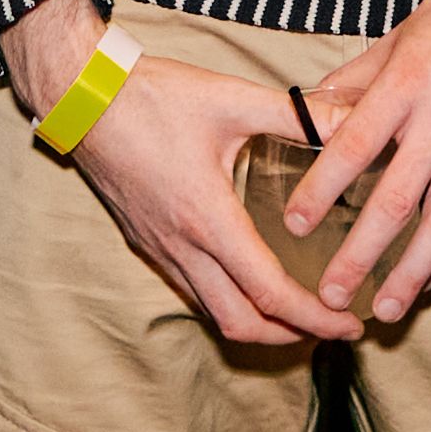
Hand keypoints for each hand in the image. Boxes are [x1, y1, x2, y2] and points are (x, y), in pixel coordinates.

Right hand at [0, 0, 348, 345]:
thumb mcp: (231, 98)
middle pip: (240, 324)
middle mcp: (181, 246)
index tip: (349, 325)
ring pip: (212, 313)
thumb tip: (351, 120)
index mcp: (207, 218)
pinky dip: (228, 302)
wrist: (79, 95)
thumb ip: (296, 114)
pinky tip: (247, 282)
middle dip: (292, 336)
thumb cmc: (152, 96)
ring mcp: (159, 248)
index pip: (269, 293)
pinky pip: (191, 291)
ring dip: (258, 323)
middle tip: (331, 328)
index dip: (315, 318)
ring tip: (298, 312)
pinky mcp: (146, 241)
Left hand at [291, 0, 430, 322]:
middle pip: (396, 201)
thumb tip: (310, 109)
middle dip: (361, 254)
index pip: (353, 147)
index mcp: (406, 86)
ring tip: (385, 309)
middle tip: (331, 293)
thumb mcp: (399, 34)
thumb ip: (355, 80)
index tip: (295, 225)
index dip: (322, 190)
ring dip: (411, 273)